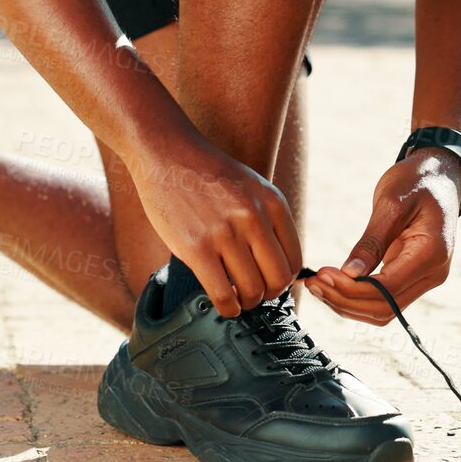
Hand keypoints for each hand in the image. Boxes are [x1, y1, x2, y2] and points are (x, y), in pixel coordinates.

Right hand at [131, 141, 302, 316]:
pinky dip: (227, 308)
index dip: (284, 278)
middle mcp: (253, 217)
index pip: (294, 258)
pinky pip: (222, 294)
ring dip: (247, 304)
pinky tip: (224, 306)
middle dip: (268, 295)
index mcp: (272, 202)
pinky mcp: (196, 247)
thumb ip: (267, 217)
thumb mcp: (250, 185)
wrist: (166, 153)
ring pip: (252, 290)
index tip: (269, 281)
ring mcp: (225, 233)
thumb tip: (278, 263)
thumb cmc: (206, 173)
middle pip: (278, 279)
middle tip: (254, 295)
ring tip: (237, 299)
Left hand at [303, 147, 460, 323]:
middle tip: (312, 283)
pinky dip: (356, 297)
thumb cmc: (415, 181)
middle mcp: (433, 274)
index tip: (321, 274)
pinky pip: (384, 299)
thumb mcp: (390, 203)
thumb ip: (372, 241)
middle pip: (384, 307)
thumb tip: (349, 273)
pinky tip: (332, 284)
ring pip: (383, 310)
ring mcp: (425, 278)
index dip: (350, 289)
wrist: (438, 175)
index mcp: (432, 254)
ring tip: (317, 286)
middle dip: (344, 300)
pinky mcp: (413, 277)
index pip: (386, 289)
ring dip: (347, 304)